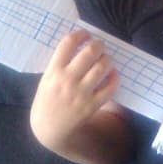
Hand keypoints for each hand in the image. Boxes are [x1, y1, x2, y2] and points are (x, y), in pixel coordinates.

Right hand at [30, 30, 118, 152]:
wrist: (49, 128)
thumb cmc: (48, 98)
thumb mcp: (47, 78)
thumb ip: (61, 63)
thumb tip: (81, 44)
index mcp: (54, 71)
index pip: (68, 43)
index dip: (80, 34)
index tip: (85, 34)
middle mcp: (67, 80)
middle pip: (89, 53)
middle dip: (98, 45)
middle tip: (99, 45)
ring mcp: (81, 93)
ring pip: (102, 67)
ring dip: (107, 59)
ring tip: (105, 59)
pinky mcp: (92, 105)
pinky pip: (110, 87)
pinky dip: (114, 77)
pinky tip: (112, 74)